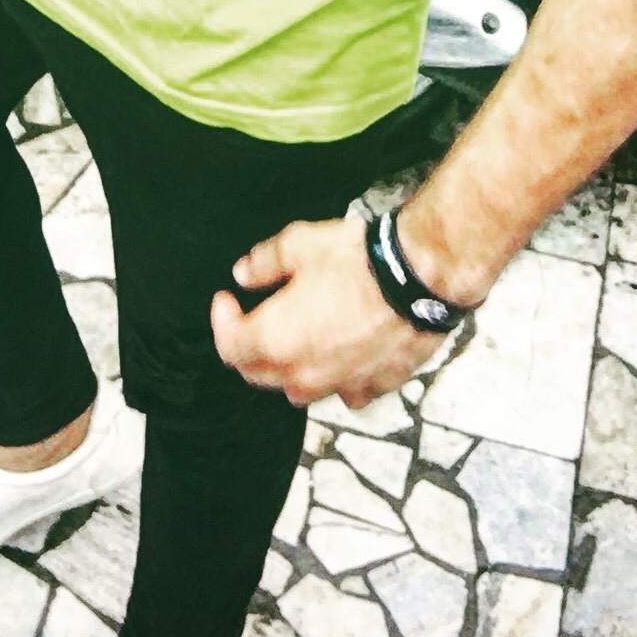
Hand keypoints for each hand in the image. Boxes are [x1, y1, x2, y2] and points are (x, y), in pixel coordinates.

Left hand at [210, 214, 446, 408]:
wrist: (415, 280)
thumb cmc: (356, 261)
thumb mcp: (299, 244)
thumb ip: (264, 262)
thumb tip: (244, 273)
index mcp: (275, 340)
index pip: (229, 347)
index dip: (222, 321)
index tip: (227, 300)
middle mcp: (302, 373)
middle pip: (260, 373)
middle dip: (250, 347)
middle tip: (253, 319)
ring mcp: (339, 385)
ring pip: (301, 388)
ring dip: (291, 367)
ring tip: (297, 337)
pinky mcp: (373, 386)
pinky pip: (346, 391)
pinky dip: (337, 377)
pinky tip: (342, 353)